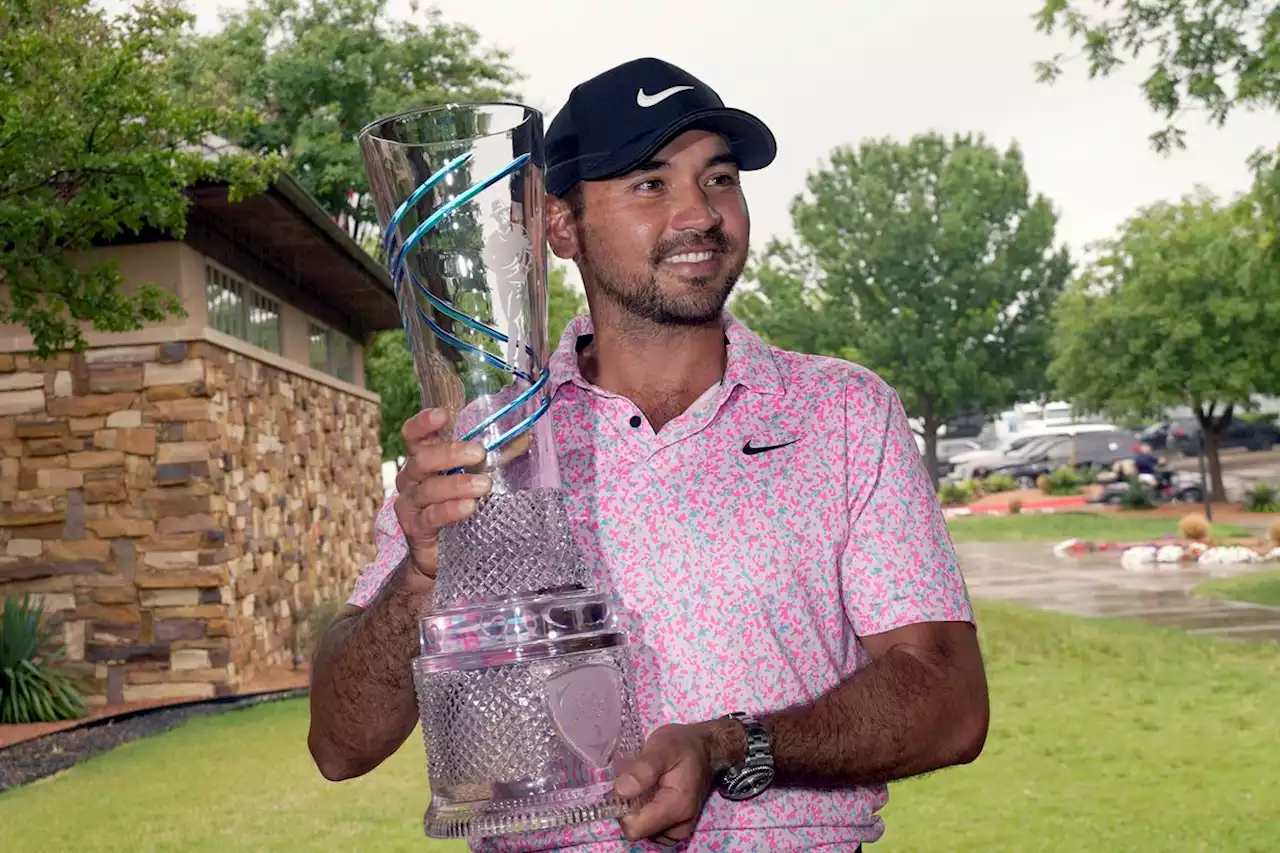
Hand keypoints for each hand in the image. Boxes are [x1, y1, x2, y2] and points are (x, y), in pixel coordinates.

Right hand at [394, 409, 491, 577]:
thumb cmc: (457, 506)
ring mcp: (410, 503)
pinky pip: (431, 516)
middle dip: (451, 453)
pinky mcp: (414, 528)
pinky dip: (450, 510)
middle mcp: (410, 478)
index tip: (443, 415)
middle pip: (422, 459)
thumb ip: (497, 457)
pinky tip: (468, 507)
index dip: (423, 423)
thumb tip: (526, 435)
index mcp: (422, 460)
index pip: (414, 435)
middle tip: (480, 454)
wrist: (440, 554)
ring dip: (458, 484)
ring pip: (428, 488)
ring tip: (484, 485)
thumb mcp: (477, 476)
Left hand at [614, 722, 733, 846]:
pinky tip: (649, 795)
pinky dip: (646, 815)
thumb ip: (642, 769)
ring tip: (644, 787)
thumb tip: (620, 791)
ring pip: (644, 832)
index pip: (636, 828)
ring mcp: (679, 829)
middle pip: (639, 832)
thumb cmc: (682, 746)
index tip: (623, 788)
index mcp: (676, 807)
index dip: (622, 810)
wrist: (705, 750)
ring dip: (638, 812)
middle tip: (636, 783)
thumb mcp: (661, 748)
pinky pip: (652, 830)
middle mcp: (680, 825)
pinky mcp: (676, 828)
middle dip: (630, 810)